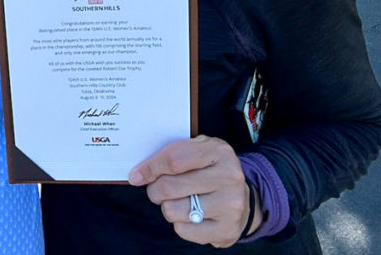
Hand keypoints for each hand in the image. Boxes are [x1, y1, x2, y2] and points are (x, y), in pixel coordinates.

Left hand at [128, 135, 255, 247]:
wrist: (243, 198)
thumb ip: (173, 154)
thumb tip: (139, 173)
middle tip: (157, 189)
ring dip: (167, 206)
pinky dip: (179, 224)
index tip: (137, 175)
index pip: (174, 159)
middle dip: (155, 189)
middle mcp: (229, 177)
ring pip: (173, 210)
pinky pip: (183, 230)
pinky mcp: (227, 229)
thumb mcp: (199, 150)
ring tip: (177, 201)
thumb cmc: (211, 170)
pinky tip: (189, 215)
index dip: (150, 167)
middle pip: (170, 186)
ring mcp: (230, 205)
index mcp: (219, 152)